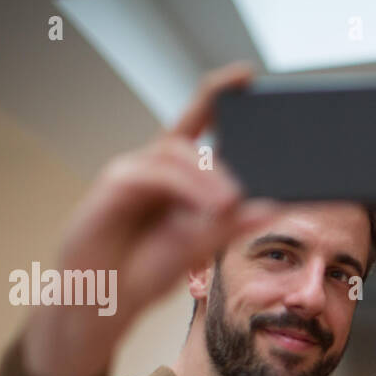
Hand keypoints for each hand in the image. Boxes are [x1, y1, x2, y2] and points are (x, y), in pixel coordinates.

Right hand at [25, 63, 281, 375]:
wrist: (104, 301)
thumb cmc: (145, 271)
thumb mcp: (199, 245)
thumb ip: (232, 223)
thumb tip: (271, 204)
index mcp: (174, 175)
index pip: (196, 122)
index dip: (217, 94)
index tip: (247, 74)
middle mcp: (150, 167)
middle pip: (188, 142)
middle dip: (220, 164)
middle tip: (244, 194)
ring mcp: (128, 173)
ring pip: (174, 154)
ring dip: (207, 178)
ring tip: (230, 205)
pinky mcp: (113, 186)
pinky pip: (153, 173)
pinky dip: (184, 187)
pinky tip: (207, 205)